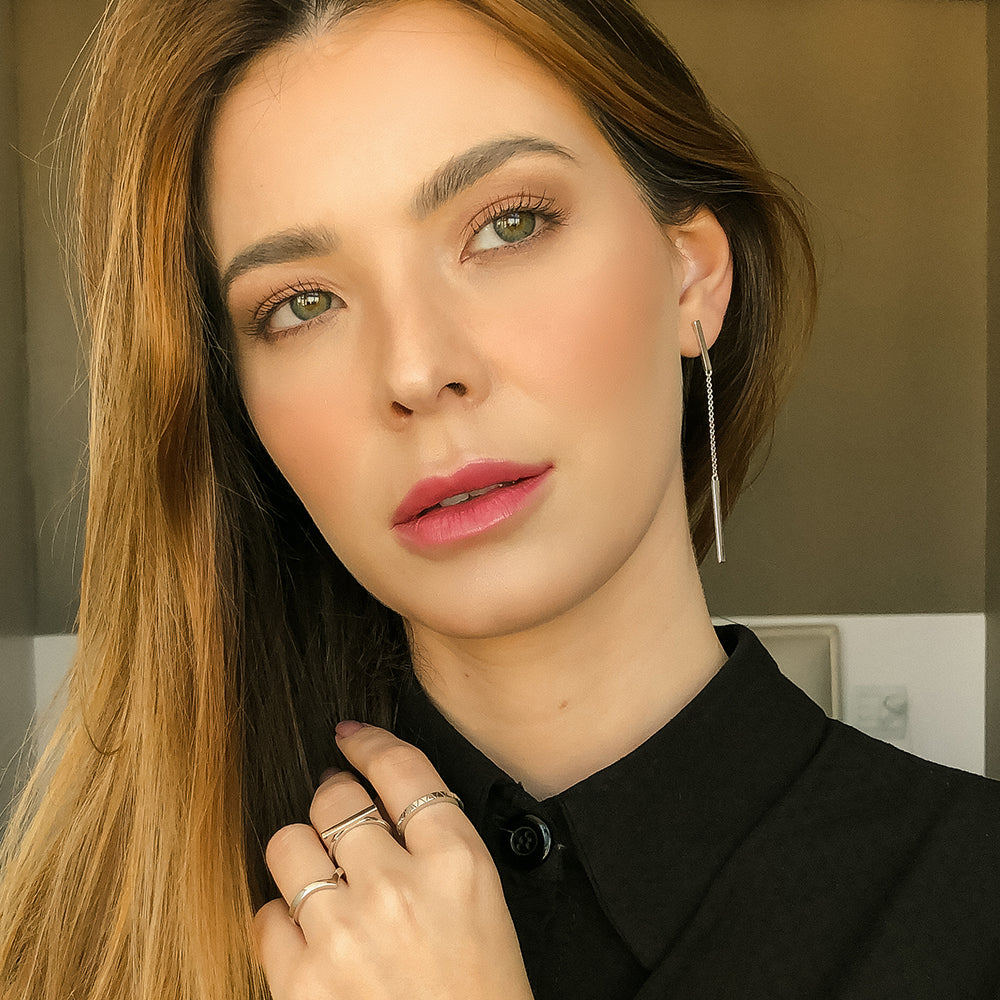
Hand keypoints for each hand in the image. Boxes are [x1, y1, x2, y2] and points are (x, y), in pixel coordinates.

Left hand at [255, 721, 534, 999]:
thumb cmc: (478, 993)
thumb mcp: (480, 901)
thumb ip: (435, 843)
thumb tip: (374, 800)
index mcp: (457, 862)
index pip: (400, 769)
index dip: (368, 742)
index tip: (350, 737)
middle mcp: (398, 888)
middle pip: (336, 799)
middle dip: (334, 800)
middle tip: (339, 821)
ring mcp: (344, 934)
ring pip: (289, 844)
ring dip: (302, 855)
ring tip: (321, 879)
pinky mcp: (301, 984)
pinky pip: (265, 914)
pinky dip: (282, 920)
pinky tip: (310, 937)